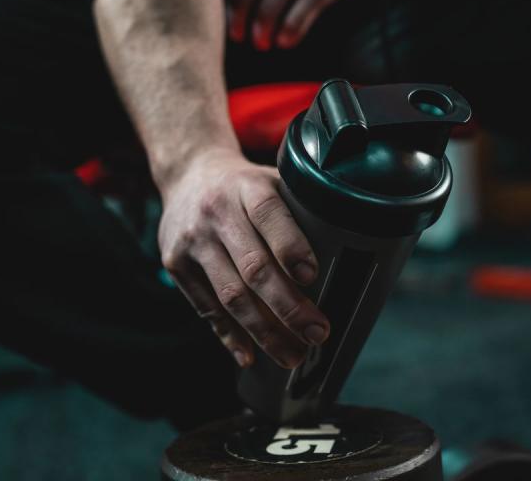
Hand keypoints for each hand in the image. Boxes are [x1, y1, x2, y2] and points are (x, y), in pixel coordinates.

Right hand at [159, 148, 329, 368]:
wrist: (188, 175)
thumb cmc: (246, 185)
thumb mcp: (273, 179)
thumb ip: (302, 206)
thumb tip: (354, 244)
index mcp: (248, 187)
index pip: (270, 215)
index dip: (291, 247)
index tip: (313, 277)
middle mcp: (218, 213)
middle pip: (254, 267)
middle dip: (289, 306)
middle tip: (317, 333)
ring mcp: (193, 241)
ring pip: (230, 295)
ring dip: (264, 331)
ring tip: (292, 355)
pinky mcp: (175, 265)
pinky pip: (205, 308)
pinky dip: (229, 336)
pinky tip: (250, 356)